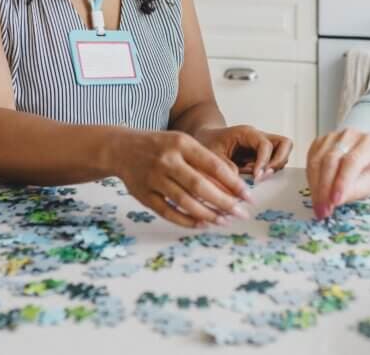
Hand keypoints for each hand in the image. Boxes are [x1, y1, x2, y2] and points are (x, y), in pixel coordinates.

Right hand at [116, 130, 253, 228]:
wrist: (121, 148)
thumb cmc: (161, 146)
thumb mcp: (183, 143)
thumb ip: (205, 161)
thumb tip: (234, 186)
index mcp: (182, 143)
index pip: (213, 165)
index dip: (233, 183)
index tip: (248, 196)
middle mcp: (167, 160)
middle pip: (200, 186)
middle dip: (224, 203)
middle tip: (240, 214)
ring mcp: (153, 178)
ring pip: (185, 201)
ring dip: (207, 214)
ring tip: (223, 221)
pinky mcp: (143, 195)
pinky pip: (168, 212)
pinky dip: (186, 221)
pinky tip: (202, 225)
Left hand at [194, 125, 292, 181]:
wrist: (206, 139)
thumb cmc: (208, 143)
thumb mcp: (212, 155)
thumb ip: (225, 168)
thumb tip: (241, 185)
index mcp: (247, 133)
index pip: (266, 145)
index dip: (264, 162)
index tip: (256, 177)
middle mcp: (259, 137)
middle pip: (285, 144)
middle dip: (278, 162)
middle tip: (264, 176)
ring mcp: (263, 146)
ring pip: (283, 153)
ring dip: (274, 167)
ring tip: (256, 176)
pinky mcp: (263, 155)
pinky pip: (275, 162)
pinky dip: (269, 171)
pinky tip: (252, 176)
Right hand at [306, 128, 369, 219]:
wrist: (364, 158)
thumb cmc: (369, 171)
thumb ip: (355, 191)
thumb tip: (334, 201)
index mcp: (369, 143)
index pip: (352, 161)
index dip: (342, 182)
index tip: (335, 201)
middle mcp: (351, 135)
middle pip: (332, 159)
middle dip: (325, 188)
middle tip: (324, 209)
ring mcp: (333, 136)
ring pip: (318, 160)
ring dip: (316, 186)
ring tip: (319, 206)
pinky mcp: (320, 141)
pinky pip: (310, 159)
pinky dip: (311, 179)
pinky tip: (316, 192)